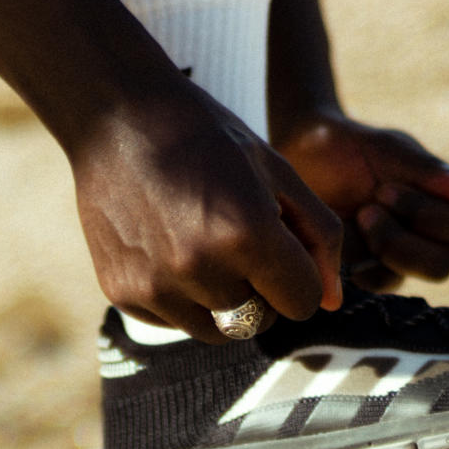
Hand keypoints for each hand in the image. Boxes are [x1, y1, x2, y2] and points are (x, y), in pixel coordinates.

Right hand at [69, 92, 343, 343]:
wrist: (117, 118)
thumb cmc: (207, 137)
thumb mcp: (276, 170)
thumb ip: (317, 236)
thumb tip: (332, 302)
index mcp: (248, 232)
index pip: (302, 302)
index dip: (299, 278)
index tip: (282, 251)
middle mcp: (200, 268)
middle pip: (261, 321)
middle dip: (261, 289)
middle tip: (237, 241)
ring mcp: (157, 286)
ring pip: (219, 330)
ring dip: (223, 301)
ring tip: (204, 247)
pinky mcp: (124, 294)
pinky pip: (175, 322)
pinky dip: (181, 298)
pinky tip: (166, 248)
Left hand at [274, 112, 448, 291]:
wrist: (301, 155)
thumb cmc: (350, 147)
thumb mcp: (388, 151)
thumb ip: (430, 172)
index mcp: (444, 201)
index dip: (432, 215)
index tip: (386, 188)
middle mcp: (427, 234)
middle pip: (444, 264)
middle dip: (406, 240)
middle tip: (369, 208)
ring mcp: (398, 257)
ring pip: (412, 279)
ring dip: (387, 250)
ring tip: (359, 217)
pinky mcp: (367, 271)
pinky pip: (380, 285)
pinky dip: (364, 269)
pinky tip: (344, 242)